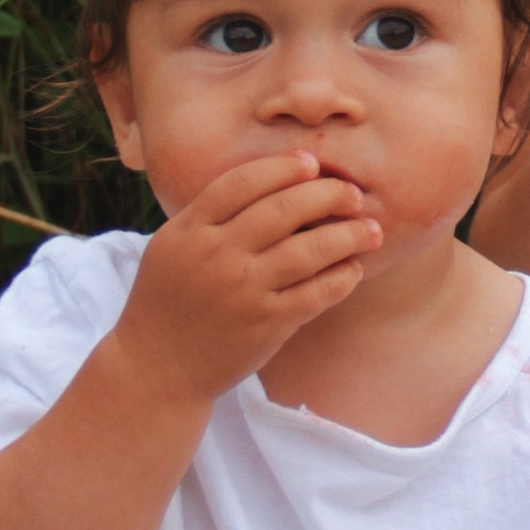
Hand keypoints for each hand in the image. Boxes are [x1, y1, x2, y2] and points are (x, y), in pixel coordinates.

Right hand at [117, 151, 383, 408]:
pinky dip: (341, 278)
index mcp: (190, 230)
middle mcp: (217, 256)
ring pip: (308, 251)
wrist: (158, 366)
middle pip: (283, 210)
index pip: (244, 182)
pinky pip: (315, 293)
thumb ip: (212, 214)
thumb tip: (274, 179)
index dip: (284, 167)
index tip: (312, 163)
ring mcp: (243, 291)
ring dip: (347, 235)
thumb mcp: (173, 245)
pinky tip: (353, 268)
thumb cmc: (170, 299)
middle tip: (352, 193)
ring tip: (371, 229)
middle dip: (328, 194)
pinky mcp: (266, 325)